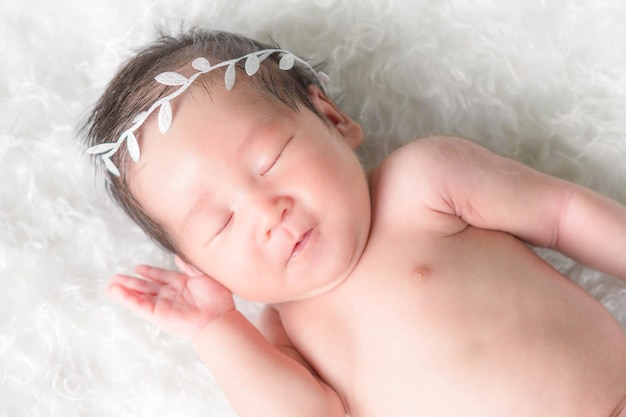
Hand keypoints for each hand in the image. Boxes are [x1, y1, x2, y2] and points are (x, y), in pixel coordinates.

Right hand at [105, 256, 234, 339]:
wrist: (219, 317)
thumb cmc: (217, 297)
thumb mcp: (203, 274)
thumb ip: (189, 265)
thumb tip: (178, 255)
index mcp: (182, 285)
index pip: (161, 276)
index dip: (149, 271)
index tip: (137, 267)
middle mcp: (171, 295)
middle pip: (146, 287)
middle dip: (130, 282)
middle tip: (115, 277)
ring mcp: (163, 305)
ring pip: (139, 297)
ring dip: (124, 291)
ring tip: (109, 286)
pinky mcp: (157, 315)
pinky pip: (139, 306)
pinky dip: (126, 299)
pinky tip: (114, 292)